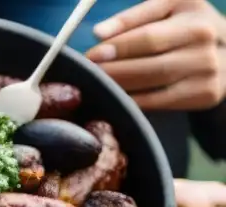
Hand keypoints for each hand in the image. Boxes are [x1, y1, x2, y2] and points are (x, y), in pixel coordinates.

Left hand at [87, 0, 225, 110]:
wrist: (225, 49)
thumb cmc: (182, 25)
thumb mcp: (164, 9)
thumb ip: (131, 17)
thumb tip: (99, 33)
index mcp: (192, 12)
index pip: (148, 35)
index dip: (118, 46)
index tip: (91, 55)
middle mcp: (204, 38)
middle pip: (151, 61)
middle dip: (114, 70)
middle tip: (89, 75)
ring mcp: (208, 69)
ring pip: (155, 82)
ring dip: (121, 86)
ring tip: (99, 85)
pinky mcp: (206, 94)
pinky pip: (162, 102)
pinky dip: (135, 102)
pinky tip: (117, 98)